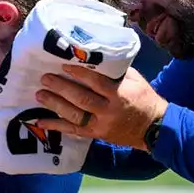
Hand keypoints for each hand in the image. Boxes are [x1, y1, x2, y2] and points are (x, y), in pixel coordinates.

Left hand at [34, 65, 166, 150]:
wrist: (153, 127)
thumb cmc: (144, 99)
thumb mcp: (136, 80)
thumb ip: (116, 71)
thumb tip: (95, 58)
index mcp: (120, 94)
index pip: (96, 82)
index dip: (79, 73)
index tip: (63, 65)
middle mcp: (108, 110)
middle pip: (81, 98)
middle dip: (61, 88)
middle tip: (45, 78)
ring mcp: (101, 125)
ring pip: (74, 115)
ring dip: (55, 104)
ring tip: (40, 94)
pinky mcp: (96, 134)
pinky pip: (74, 130)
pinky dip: (56, 126)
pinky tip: (41, 120)